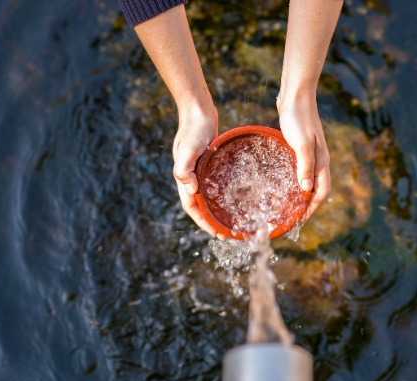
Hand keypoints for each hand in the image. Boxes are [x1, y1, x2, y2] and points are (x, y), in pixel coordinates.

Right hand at [173, 106, 224, 237]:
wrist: (198, 112)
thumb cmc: (193, 129)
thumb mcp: (188, 149)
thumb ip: (184, 169)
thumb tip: (190, 190)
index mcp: (184, 178)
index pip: (192, 207)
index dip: (202, 222)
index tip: (215, 233)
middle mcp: (191, 178)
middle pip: (199, 206)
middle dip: (211, 222)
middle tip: (226, 234)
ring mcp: (199, 171)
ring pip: (207, 197)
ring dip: (215, 211)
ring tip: (229, 221)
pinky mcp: (208, 165)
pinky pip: (213, 185)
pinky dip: (220, 195)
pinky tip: (232, 198)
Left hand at [278, 98, 330, 219]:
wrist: (295, 96)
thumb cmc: (298, 118)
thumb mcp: (301, 144)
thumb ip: (305, 166)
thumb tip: (306, 190)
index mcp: (321, 161)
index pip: (322, 191)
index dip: (312, 207)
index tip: (301, 220)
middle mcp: (319, 159)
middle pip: (317, 188)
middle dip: (308, 205)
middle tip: (293, 217)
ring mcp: (310, 153)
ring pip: (309, 179)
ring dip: (302, 193)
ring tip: (288, 205)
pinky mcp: (300, 147)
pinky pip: (301, 169)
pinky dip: (295, 180)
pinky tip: (283, 182)